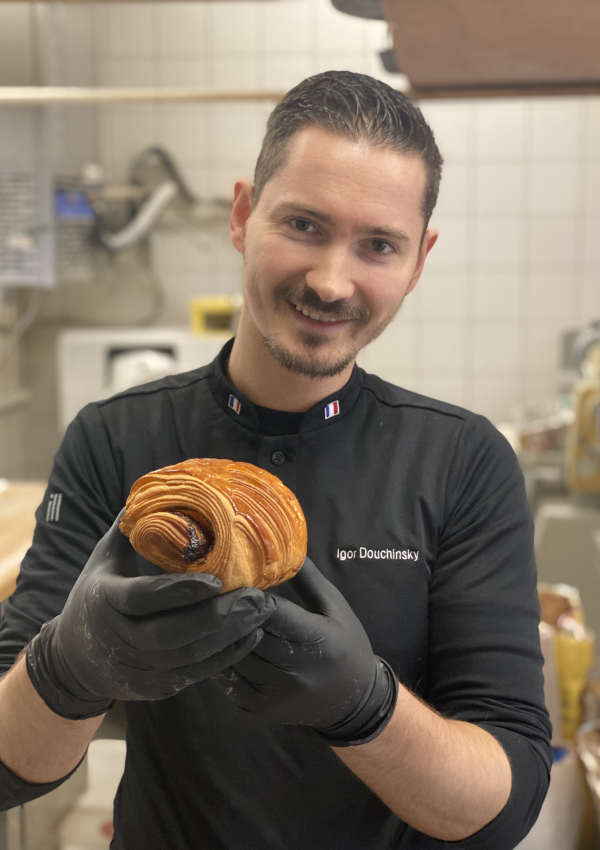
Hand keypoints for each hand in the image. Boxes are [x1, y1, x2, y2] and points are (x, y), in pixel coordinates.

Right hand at [26, 511, 274, 718]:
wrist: (75, 659)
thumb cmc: (98, 592)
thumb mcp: (106, 556)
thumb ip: (133, 525)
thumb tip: (165, 485)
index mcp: (105, 600)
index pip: (143, 598)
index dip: (179, 591)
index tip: (216, 580)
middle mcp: (119, 639)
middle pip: (172, 634)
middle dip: (220, 617)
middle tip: (259, 597)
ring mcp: (138, 669)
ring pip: (189, 656)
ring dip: (231, 635)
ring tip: (264, 611)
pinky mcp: (156, 688)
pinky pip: (196, 674)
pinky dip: (227, 656)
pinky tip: (253, 634)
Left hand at [215, 559, 397, 745]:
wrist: (353, 702)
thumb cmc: (345, 644)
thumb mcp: (335, 606)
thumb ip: (307, 579)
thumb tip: (284, 546)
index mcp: (319, 641)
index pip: (273, 613)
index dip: (251, 595)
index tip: (234, 576)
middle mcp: (296, 672)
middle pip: (249, 635)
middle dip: (231, 612)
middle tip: (211, 591)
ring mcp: (276, 695)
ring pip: (234, 658)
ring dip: (221, 635)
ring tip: (208, 612)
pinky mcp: (260, 709)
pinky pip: (229, 681)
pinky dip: (221, 659)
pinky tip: (216, 642)